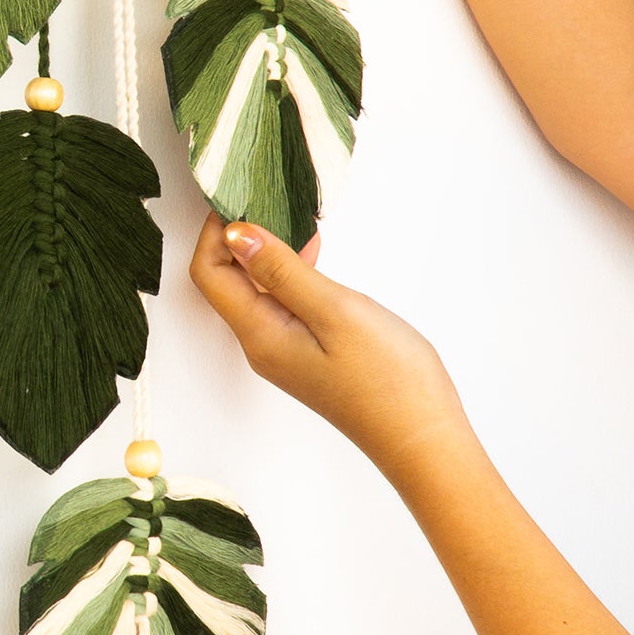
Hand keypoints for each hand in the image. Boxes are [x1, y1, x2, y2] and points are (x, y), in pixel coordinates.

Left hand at [188, 212, 473, 486]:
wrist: (424, 440)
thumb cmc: (389, 380)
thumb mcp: (335, 311)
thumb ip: (282, 271)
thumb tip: (235, 234)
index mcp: (259, 334)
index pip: (209, 273)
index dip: (215, 230)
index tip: (243, 194)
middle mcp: (261, 345)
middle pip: (225, 280)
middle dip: (237, 234)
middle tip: (269, 196)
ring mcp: (283, 351)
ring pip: (254, 290)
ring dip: (267, 252)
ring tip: (296, 218)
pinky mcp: (306, 354)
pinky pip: (280, 304)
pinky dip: (289, 272)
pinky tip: (314, 255)